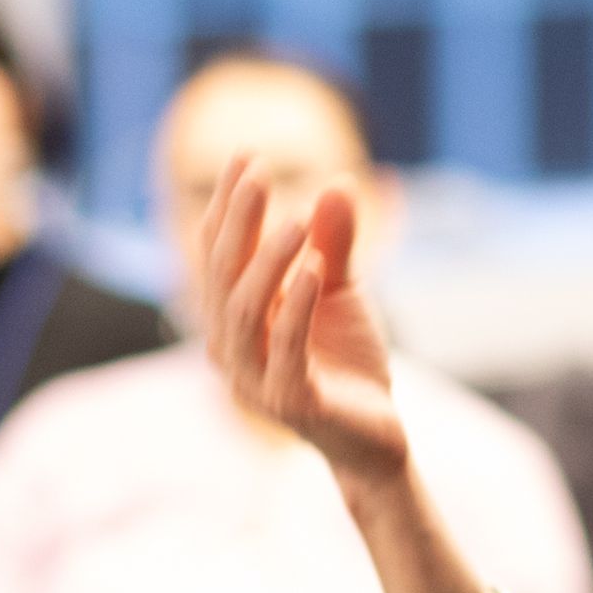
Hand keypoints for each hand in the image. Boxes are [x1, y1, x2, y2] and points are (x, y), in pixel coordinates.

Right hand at [202, 162, 410, 493]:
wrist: (375, 437)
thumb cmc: (347, 362)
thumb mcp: (342, 293)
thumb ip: (334, 244)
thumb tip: (336, 184)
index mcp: (233, 320)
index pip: (217, 253)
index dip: (227, 206)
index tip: (244, 155)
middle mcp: (231, 349)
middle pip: (222, 275)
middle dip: (238, 220)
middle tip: (258, 172)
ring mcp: (255, 380)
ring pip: (245, 312)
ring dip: (266, 261)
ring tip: (295, 219)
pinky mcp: (291, 403)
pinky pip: (284, 349)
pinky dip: (295, 306)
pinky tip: (314, 270)